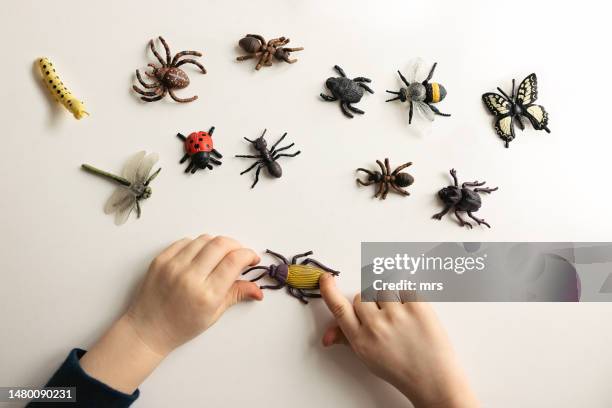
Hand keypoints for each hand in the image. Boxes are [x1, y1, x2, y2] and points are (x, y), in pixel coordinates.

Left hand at [80, 235, 261, 392]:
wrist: (148, 329)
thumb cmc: (182, 326)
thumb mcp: (214, 314)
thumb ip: (237, 294)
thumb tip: (259, 289)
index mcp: (207, 294)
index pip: (234, 261)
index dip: (248, 255)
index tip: (252, 259)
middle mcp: (190, 277)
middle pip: (221, 244)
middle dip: (236, 245)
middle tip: (238, 254)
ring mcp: (173, 266)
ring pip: (204, 239)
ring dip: (217, 244)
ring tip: (219, 256)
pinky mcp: (160, 259)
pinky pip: (186, 241)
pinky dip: (198, 245)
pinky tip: (200, 256)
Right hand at [319, 274, 477, 407]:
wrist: (433, 380)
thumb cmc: (401, 369)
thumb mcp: (369, 358)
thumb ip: (347, 340)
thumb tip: (327, 336)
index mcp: (360, 339)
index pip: (339, 309)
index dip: (329, 291)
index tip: (326, 279)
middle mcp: (375, 326)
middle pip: (361, 296)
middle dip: (371, 303)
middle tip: (386, 318)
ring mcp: (396, 315)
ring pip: (381, 289)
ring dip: (390, 298)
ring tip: (402, 317)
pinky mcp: (417, 306)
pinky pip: (403, 287)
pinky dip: (408, 296)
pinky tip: (413, 313)